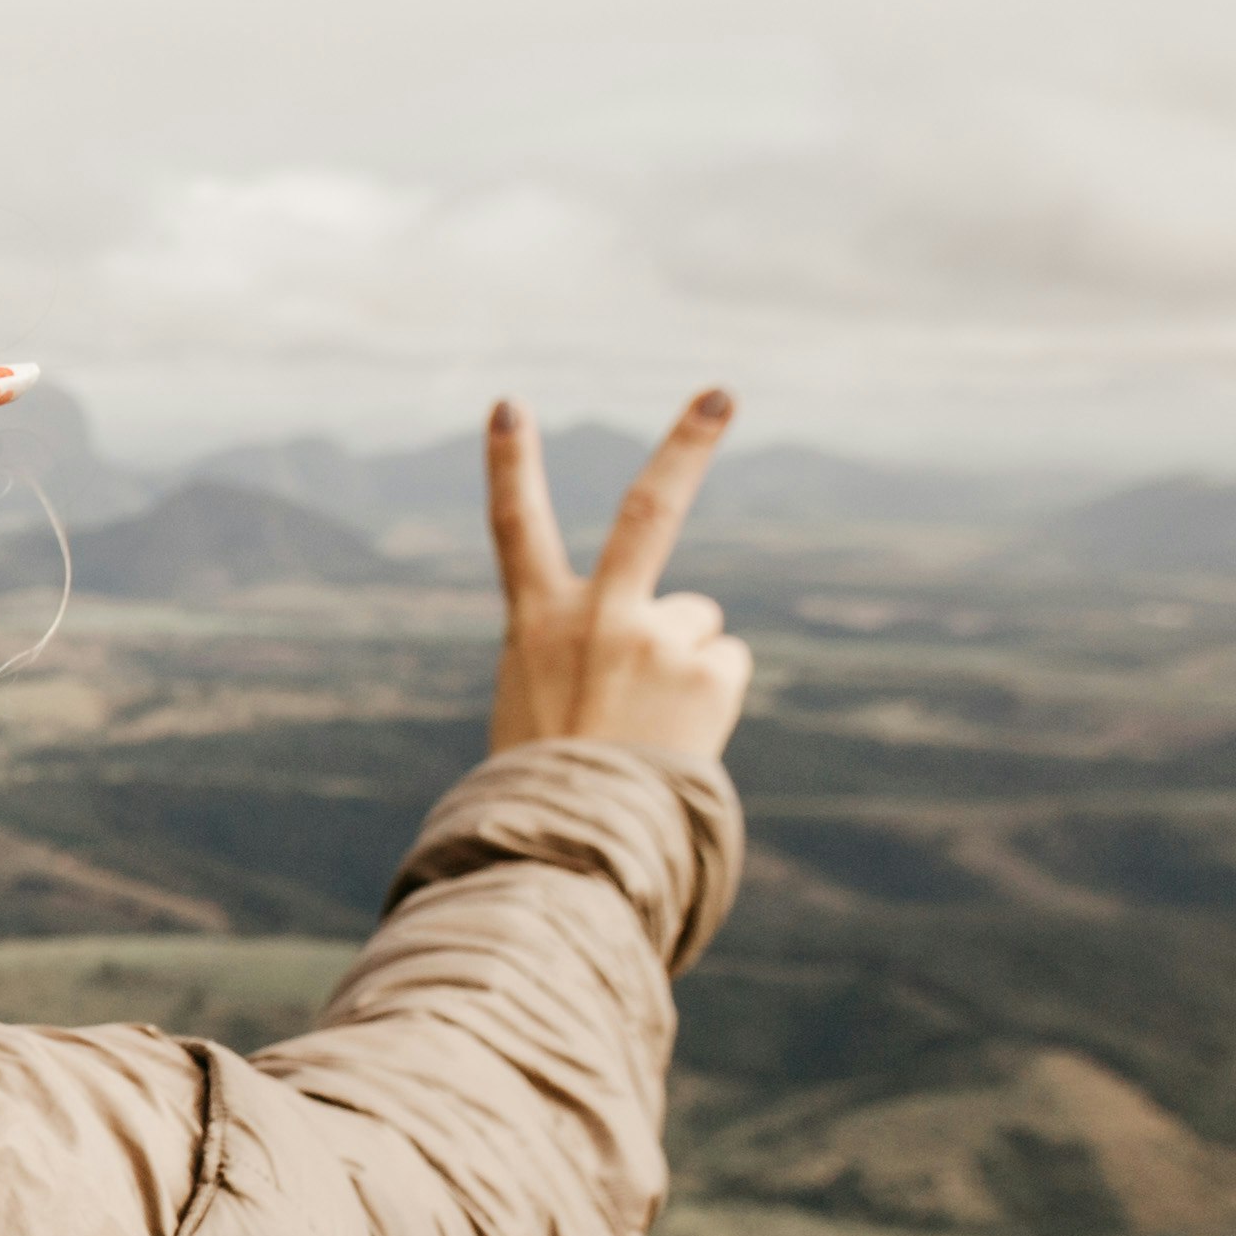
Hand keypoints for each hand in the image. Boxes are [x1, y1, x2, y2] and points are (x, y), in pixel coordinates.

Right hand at [484, 390, 751, 762]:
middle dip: (689, 443)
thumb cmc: (549, 784)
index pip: (513, 526)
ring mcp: (654, 638)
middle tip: (722, 392)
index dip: (510, 463)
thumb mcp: (540, 702)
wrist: (576, 842)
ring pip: (696, 622)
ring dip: (685, 661)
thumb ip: (591, 647)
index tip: (509, 404)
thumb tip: (686, 623)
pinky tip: (680, 733)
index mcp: (535, 624)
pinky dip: (711, 696)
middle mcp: (595, 616)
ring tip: (651, 721)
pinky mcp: (706, 670)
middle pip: (646, 511)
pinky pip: (726, 663)